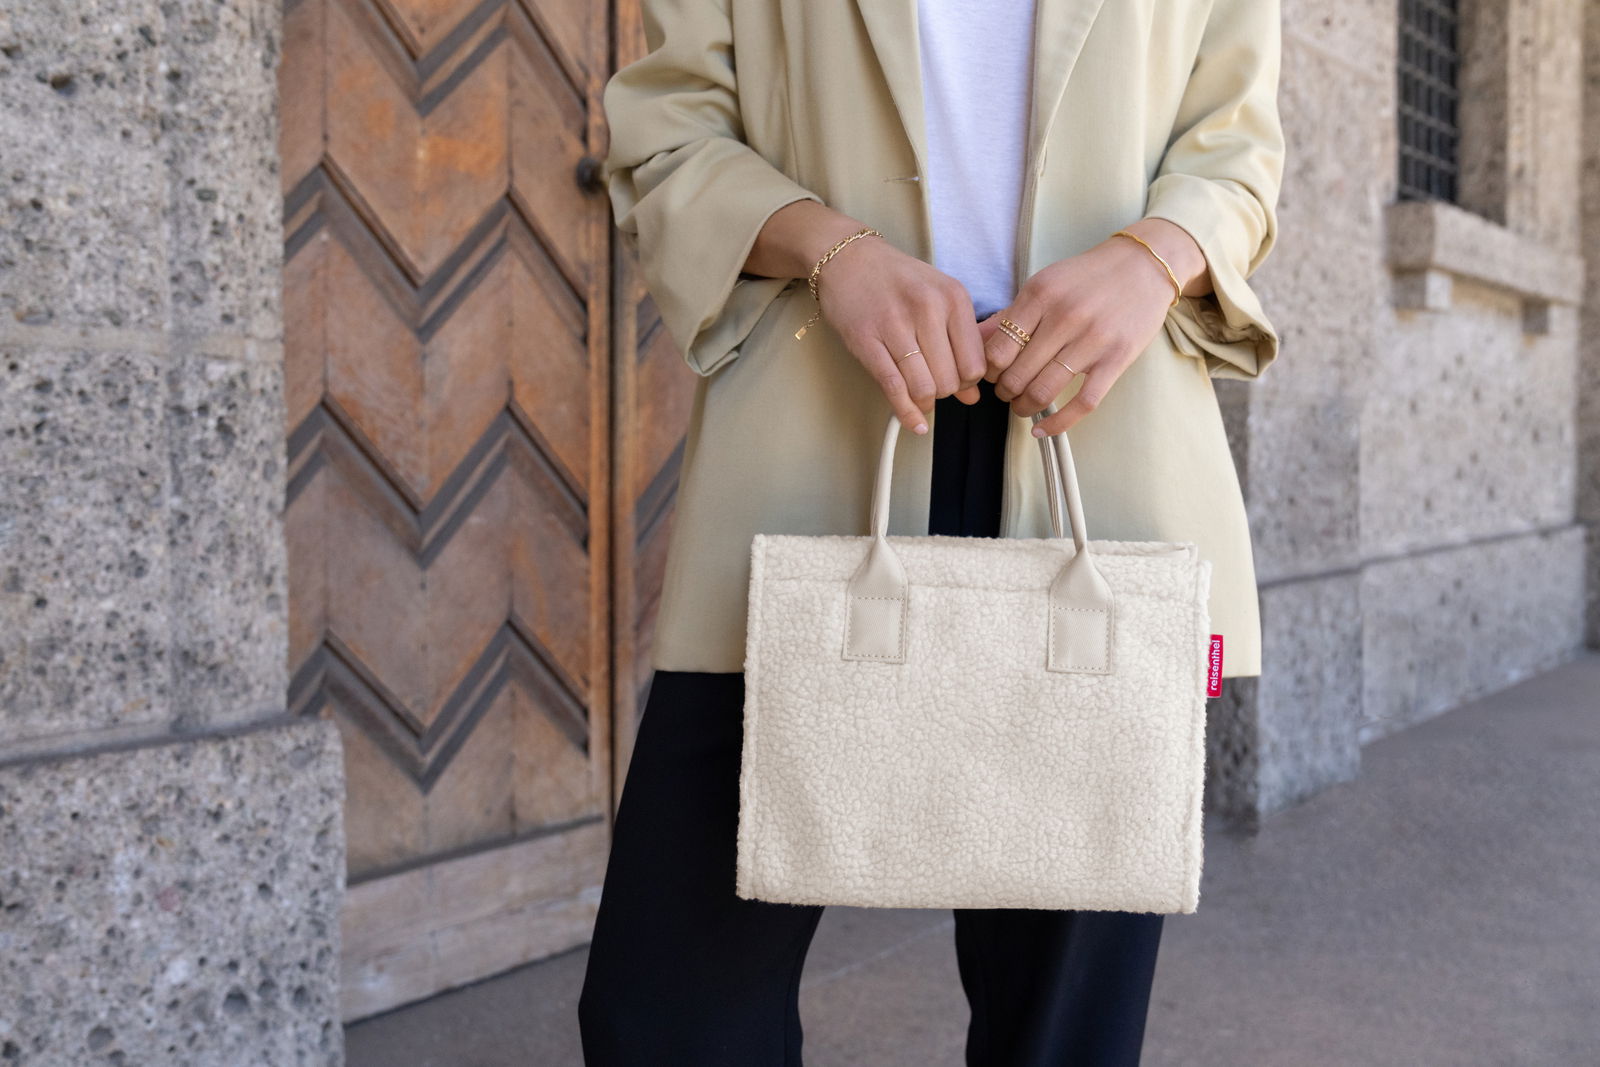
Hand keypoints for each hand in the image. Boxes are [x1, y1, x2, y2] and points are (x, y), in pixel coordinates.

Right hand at [815, 238, 986, 435]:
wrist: (847, 258)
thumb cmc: (896, 280)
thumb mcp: (938, 299)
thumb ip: (959, 344)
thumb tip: (972, 396)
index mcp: (953, 297)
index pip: (975, 363)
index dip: (967, 382)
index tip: (956, 380)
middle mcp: (928, 308)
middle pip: (950, 380)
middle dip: (944, 392)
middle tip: (933, 384)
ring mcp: (895, 324)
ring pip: (924, 387)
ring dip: (924, 401)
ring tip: (920, 395)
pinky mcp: (865, 340)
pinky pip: (893, 387)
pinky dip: (906, 412)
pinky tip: (914, 422)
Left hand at [980, 225, 1201, 435]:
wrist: (1143, 267)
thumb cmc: (1086, 278)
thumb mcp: (1044, 284)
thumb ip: (1009, 315)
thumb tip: (971, 340)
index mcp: (1040, 294)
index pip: (998, 349)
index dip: (989, 371)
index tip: (992, 375)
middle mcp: (1065, 316)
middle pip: (1018, 374)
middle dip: (1005, 392)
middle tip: (1006, 392)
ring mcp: (1092, 340)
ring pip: (1044, 391)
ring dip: (1024, 407)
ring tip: (1022, 406)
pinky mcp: (1117, 359)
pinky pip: (1082, 403)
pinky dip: (1058, 424)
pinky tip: (1042, 430)